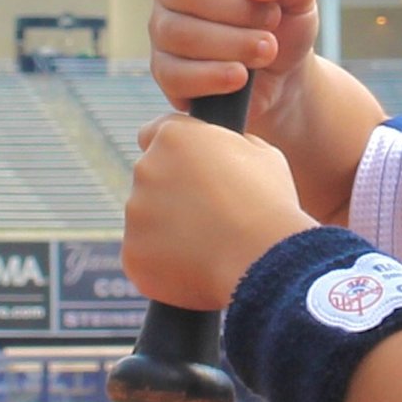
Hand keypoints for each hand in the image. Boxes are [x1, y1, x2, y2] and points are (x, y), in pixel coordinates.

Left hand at [122, 114, 314, 308]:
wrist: (263, 259)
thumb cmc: (269, 203)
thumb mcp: (262, 154)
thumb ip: (231, 145)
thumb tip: (225, 150)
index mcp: (174, 137)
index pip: (154, 133)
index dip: (174, 152)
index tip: (190, 169)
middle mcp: (146, 169)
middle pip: (151, 178)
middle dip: (171, 193)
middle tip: (208, 215)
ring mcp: (135, 213)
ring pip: (147, 219)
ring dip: (168, 229)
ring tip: (209, 245)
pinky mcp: (133, 253)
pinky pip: (145, 255)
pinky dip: (164, 263)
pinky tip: (197, 268)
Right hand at [148, 0, 319, 126]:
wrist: (285, 75)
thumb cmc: (284, 24)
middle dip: (239, 11)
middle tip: (271, 21)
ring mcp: (164, 32)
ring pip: (181, 35)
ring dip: (234, 45)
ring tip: (266, 50)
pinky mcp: (165, 72)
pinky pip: (175, 75)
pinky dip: (214, 77)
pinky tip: (240, 77)